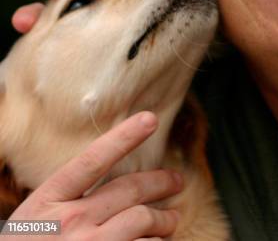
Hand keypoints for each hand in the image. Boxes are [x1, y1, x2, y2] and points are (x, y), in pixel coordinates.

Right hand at [5, 111, 182, 239]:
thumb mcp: (36, 217)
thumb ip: (68, 197)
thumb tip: (113, 185)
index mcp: (49, 200)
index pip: (92, 160)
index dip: (123, 137)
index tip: (150, 119)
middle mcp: (70, 221)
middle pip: (129, 190)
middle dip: (160, 182)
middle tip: (178, 181)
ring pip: (142, 219)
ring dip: (164, 219)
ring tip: (171, 220)